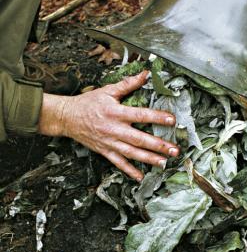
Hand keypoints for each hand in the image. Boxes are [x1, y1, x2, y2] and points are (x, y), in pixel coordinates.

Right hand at [39, 71, 178, 181]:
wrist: (67, 117)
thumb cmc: (88, 102)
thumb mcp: (108, 90)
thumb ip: (128, 84)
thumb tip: (145, 74)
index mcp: (116, 112)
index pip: (140, 115)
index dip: (156, 117)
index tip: (172, 120)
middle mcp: (114, 129)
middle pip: (139, 138)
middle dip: (158, 145)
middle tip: (174, 150)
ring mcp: (109, 142)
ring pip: (131, 153)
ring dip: (148, 159)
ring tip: (164, 163)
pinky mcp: (104, 151)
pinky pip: (117, 163)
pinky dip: (129, 170)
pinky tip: (140, 176)